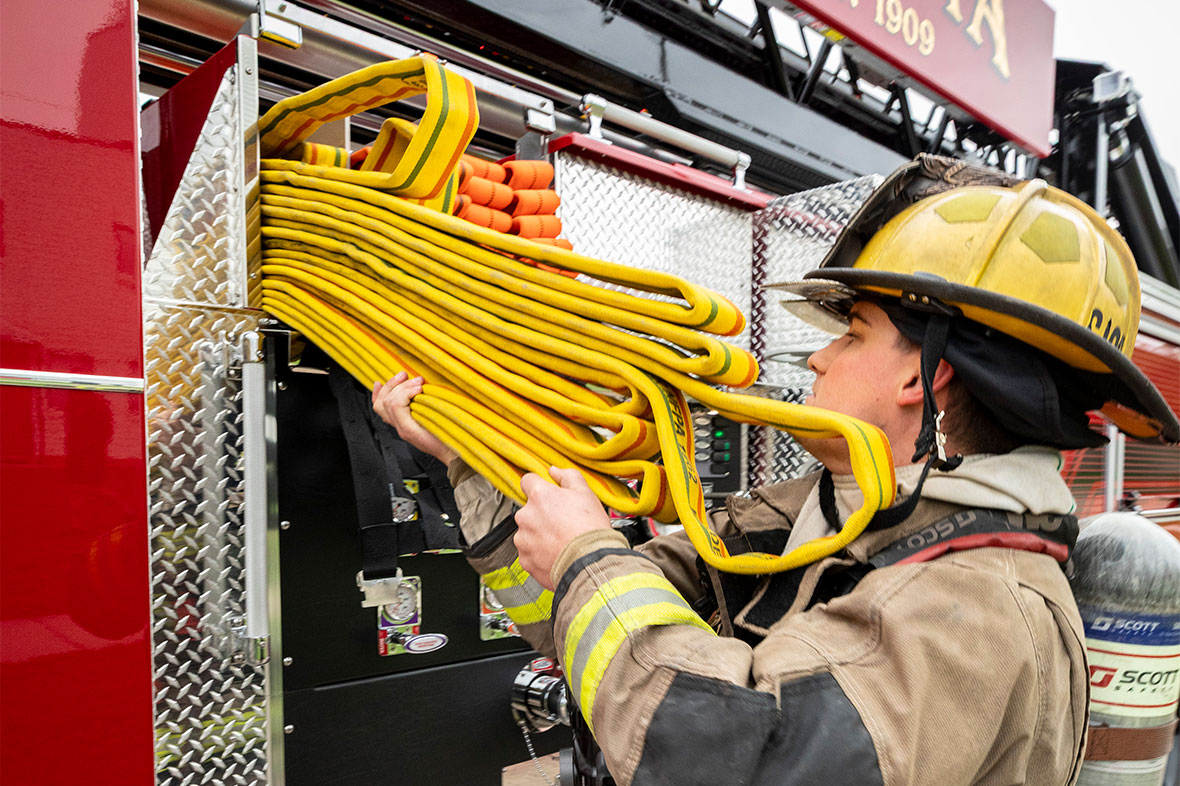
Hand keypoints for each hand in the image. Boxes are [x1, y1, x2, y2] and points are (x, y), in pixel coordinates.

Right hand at [371, 372, 457, 464]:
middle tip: (405, 375)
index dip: (378, 393)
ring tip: (417, 382)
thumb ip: (423, 403)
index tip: (380, 381)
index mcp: (403, 424)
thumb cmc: (449, 433)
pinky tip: (418, 390)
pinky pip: (397, 407)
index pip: (380, 408)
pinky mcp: (408, 430)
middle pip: (381, 403)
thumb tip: (421, 384)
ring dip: (402, 387)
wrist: (455, 452)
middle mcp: (399, 427)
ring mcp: (403, 429)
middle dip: (392, 384)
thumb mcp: (433, 414)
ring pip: (388, 402)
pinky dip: (406, 394)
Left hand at [515, 467, 610, 589]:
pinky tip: (557, 554)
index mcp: (539, 496)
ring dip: (540, 535)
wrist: (589, 564)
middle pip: (529, 510)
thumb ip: (567, 476)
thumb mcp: (585, 493)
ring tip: (561, 541)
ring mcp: (523, 539)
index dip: (539, 486)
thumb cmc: (589, 530)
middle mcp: (526, 516)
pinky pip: (530, 553)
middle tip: (562, 522)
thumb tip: (555, 471)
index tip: (546, 493)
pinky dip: (540, 554)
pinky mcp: (525, 560)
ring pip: (528, 532)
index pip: (528, 481)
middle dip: (542, 514)